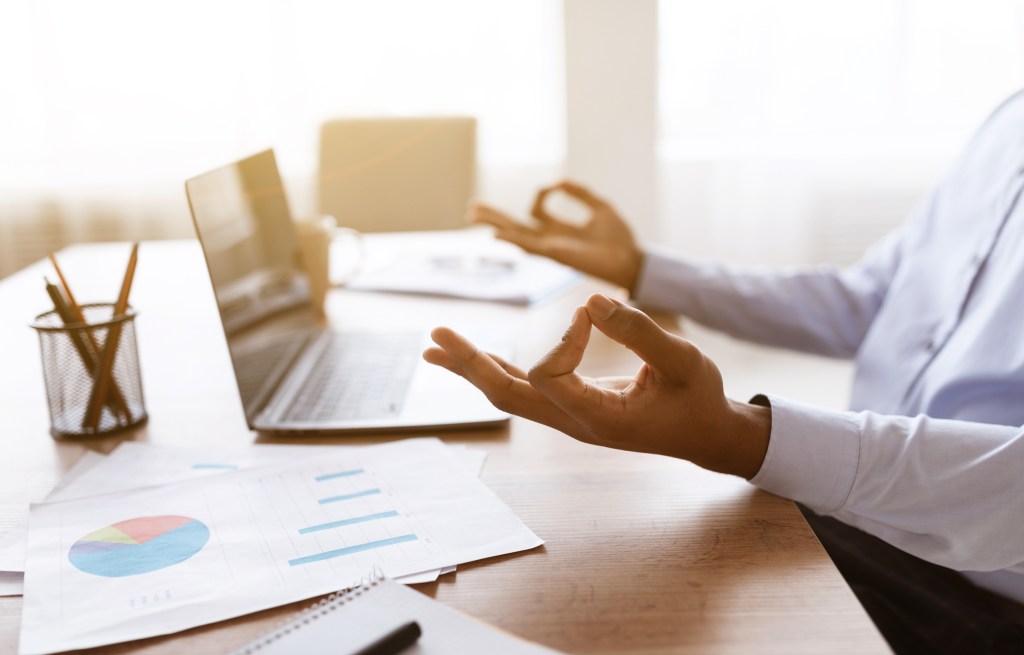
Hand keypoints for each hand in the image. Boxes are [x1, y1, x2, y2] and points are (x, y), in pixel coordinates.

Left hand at [424, 294, 770, 478]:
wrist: (705, 434)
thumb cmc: (699, 398)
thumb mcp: (683, 361)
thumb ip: (639, 333)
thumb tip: (592, 300)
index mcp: (600, 418)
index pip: (550, 375)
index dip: (564, 337)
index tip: (592, 312)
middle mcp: (574, 423)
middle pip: (506, 394)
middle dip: (469, 364)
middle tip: (434, 335)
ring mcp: (567, 418)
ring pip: (507, 394)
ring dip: (471, 367)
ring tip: (434, 345)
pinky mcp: (569, 407)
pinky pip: (522, 389)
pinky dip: (494, 369)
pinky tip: (471, 358)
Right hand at [468, 180, 643, 292]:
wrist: (631, 260)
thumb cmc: (619, 238)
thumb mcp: (599, 206)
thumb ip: (579, 193)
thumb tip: (558, 181)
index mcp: (560, 228)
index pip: (537, 208)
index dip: (541, 192)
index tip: (556, 185)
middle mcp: (551, 239)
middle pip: (516, 225)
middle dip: (495, 216)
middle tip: (472, 208)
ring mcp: (551, 248)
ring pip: (516, 235)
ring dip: (496, 224)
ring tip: (474, 215)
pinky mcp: (556, 255)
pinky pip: (529, 246)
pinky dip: (512, 240)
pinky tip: (496, 235)